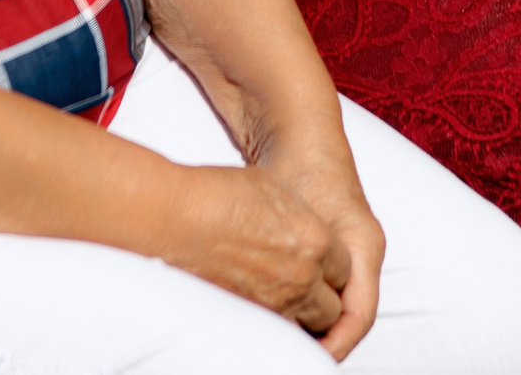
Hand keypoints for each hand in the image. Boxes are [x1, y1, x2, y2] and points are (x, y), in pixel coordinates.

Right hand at [163, 162, 356, 340]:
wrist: (177, 216)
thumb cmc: (221, 196)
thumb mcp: (276, 192)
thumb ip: (303, 221)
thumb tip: (306, 232)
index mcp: (315, 241)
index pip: (344, 269)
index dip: (332, 266)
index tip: (321, 263)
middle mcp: (301, 277)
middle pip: (331, 307)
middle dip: (323, 298)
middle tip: (308, 286)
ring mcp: (274, 301)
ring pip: (307, 326)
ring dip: (302, 315)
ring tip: (286, 300)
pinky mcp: (247, 315)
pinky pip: (275, 329)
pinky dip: (275, 321)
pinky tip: (264, 305)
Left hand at [257, 128, 386, 360]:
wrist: (300, 130)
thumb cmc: (297, 166)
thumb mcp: (295, 216)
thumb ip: (294, 258)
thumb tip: (275, 303)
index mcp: (364, 245)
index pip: (359, 314)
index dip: (335, 345)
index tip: (307, 362)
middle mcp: (364, 252)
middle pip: (350, 316)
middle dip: (322, 343)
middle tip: (287, 361)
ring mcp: (353, 250)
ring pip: (338, 306)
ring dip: (313, 327)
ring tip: (280, 346)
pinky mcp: (335, 247)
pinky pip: (328, 291)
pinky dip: (306, 308)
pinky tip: (276, 316)